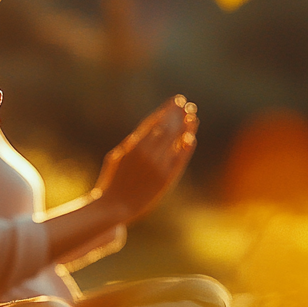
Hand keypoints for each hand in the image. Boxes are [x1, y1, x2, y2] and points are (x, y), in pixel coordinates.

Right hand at [94, 96, 197, 224]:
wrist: (116, 206)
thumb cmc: (113, 180)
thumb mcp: (118, 157)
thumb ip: (132, 143)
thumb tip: (146, 132)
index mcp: (134, 145)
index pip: (155, 122)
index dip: (167, 110)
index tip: (175, 100)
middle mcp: (148, 153)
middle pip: (167, 128)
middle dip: (178, 114)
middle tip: (187, 104)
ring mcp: (158, 165)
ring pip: (175, 141)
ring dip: (185, 127)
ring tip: (193, 116)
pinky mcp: (166, 178)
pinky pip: (179, 159)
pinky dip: (186, 148)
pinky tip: (191, 138)